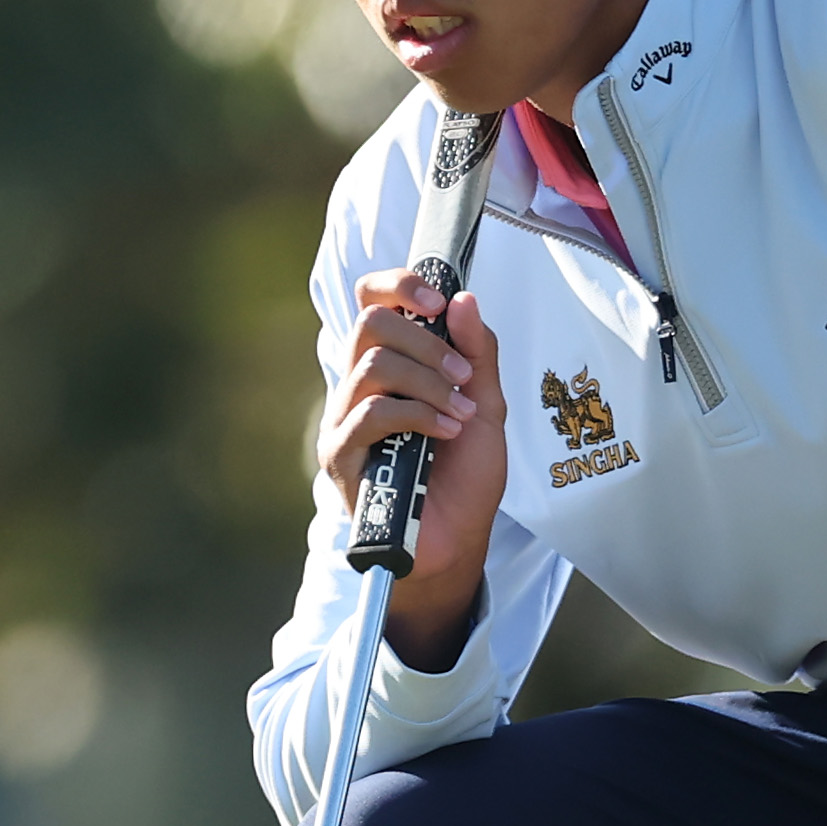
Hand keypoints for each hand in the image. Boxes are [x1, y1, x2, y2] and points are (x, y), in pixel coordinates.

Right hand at [312, 269, 503, 670]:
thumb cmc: (465, 476)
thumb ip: (477, 353)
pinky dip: (418, 416)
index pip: (371, 300)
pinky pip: (370, 413)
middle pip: (370, 322)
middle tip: (462, 377)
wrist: (458, 540)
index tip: (438, 302)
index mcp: (390, 365)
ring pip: (374, 365)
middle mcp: (358, 385)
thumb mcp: (486, 404)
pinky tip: (446, 434)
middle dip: (426, 342)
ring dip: (429, 384)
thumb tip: (463, 299)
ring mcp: (345, 419)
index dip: (399, 286)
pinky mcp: (340, 455)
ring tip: (460, 414)